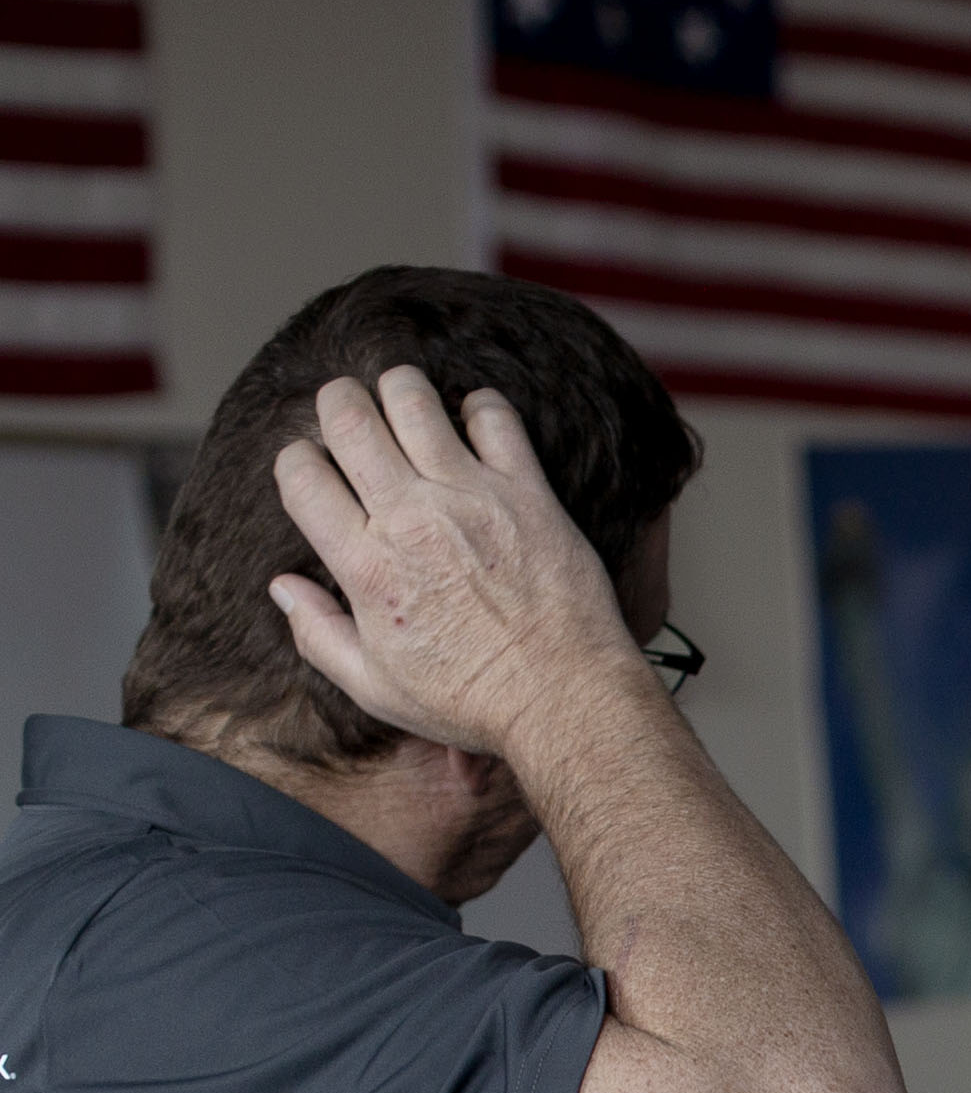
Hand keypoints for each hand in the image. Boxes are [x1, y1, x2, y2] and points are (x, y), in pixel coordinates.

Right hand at [263, 367, 648, 764]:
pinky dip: (479, 407)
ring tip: (406, 406)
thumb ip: (318, 635)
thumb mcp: (375, 687)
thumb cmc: (473, 702)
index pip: (299, 473)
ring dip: (400, 390)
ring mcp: (471, 499)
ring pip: (412, 399)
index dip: (298, 460)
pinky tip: (475, 426)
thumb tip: (281, 587)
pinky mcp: (527, 493)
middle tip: (353, 417)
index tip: (317, 471)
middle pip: (346, 417)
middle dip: (339, 404)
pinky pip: (494, 417)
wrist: (567, 701)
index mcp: (365, 565)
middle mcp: (410, 520)